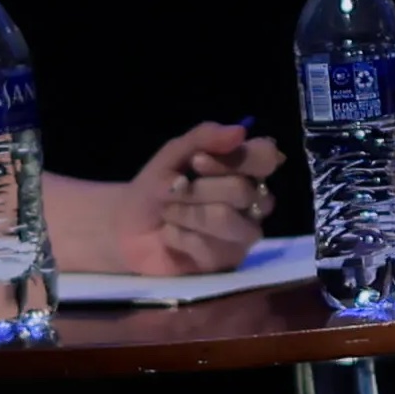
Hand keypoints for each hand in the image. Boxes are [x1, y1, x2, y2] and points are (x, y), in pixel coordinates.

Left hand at [108, 122, 287, 274]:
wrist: (128, 226)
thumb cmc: (158, 186)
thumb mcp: (173, 154)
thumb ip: (204, 138)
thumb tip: (239, 130)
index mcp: (246, 170)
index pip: (266, 157)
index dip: (233, 159)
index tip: (196, 161)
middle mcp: (253, 202)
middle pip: (241, 190)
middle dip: (196, 190)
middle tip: (173, 192)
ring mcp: (242, 235)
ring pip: (225, 219)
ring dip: (186, 213)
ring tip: (169, 214)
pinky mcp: (226, 263)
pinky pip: (206, 246)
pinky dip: (177, 235)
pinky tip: (170, 235)